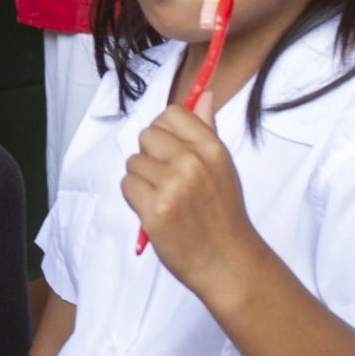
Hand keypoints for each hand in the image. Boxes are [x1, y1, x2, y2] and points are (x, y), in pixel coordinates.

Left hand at [121, 95, 262, 296]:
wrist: (226, 261)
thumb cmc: (222, 214)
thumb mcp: (222, 167)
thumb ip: (207, 129)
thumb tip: (206, 94)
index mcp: (212, 148)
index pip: (171, 114)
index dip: (164, 130)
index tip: (170, 150)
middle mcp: (192, 162)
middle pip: (146, 136)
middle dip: (150, 156)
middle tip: (167, 181)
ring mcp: (172, 186)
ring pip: (133, 162)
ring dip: (141, 180)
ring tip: (164, 199)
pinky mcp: (155, 210)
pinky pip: (127, 186)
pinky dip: (135, 199)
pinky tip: (156, 211)